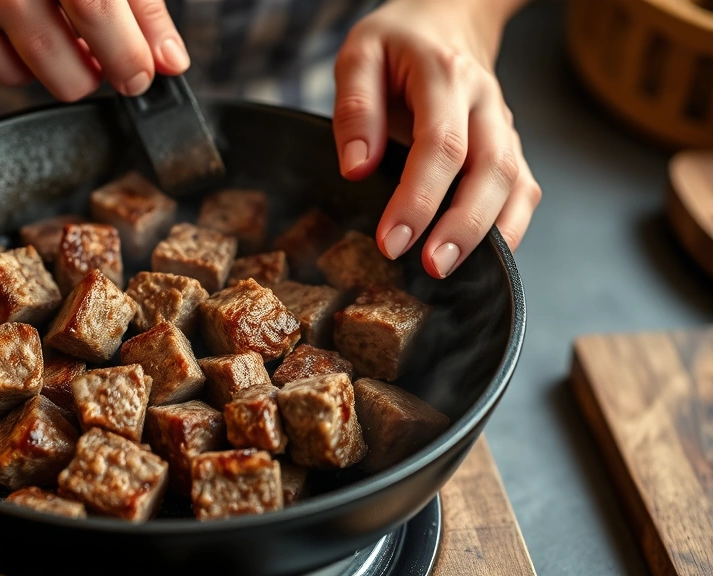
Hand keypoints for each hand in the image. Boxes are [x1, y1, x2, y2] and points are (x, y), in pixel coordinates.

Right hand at [0, 0, 190, 100]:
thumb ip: (143, 7)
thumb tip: (170, 63)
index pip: (97, 13)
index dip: (129, 57)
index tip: (142, 75)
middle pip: (72, 70)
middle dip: (100, 71)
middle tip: (104, 47)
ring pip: (42, 79)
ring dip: (66, 65)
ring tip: (64, 24)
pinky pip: (6, 73)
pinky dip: (25, 59)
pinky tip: (26, 21)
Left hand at [332, 0, 539, 277]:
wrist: (447, 22)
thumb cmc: (397, 44)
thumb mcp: (360, 55)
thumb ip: (355, 107)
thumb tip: (356, 167)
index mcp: (445, 75)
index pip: (440, 144)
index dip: (418, 198)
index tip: (390, 241)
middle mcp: (484, 103)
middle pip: (491, 170)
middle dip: (463, 226)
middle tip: (430, 267)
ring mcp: (504, 127)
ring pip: (516, 185)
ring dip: (491, 235)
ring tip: (454, 273)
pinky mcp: (510, 148)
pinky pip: (523, 192)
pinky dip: (509, 230)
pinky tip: (483, 263)